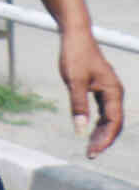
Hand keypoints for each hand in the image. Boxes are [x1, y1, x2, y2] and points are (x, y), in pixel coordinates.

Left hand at [59, 29, 124, 156]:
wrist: (75, 35)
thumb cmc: (75, 55)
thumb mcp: (74, 81)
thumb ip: (78, 105)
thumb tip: (80, 130)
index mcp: (113, 92)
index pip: (113, 122)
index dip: (104, 140)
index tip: (93, 152)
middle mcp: (115, 92)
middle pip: (114, 123)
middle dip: (104, 140)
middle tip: (90, 154)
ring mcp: (109, 90)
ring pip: (110, 117)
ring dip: (101, 133)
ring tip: (90, 147)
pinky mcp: (101, 88)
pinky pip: (104, 110)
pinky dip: (98, 122)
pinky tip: (89, 130)